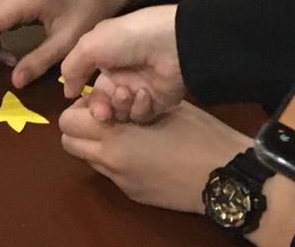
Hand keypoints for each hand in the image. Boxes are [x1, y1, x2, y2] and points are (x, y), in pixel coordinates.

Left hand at [59, 99, 250, 213]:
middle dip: (80, 126)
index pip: (67, 122)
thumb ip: (126, 104)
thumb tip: (109, 99)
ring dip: (95, 143)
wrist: (226, 177)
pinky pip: (110, 173)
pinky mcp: (134, 195)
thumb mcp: (158, 107)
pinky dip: (114, 159)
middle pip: (69, 143)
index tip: (100, 100)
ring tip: (123, 130)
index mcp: (115, 138)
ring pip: (88, 159)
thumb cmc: (196, 133)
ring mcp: (122, 183)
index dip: (79, 107)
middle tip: (105, 114)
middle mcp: (111, 163)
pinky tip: (141, 150)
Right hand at [60, 4, 184, 121]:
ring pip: (120, 111)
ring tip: (126, 94)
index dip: (85, 96)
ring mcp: (138, 89)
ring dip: (120, 106)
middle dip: (101, 109)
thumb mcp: (90, 45)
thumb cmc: (125, 38)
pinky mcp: (157, 102)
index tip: (80, 103)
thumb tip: (67, 92)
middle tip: (103, 114)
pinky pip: (141, 115)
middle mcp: (120, 75)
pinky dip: (140, 107)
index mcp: (104, 58)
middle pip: (103, 103)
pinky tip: (143, 94)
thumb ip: (72, 68)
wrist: (170, 44)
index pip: (89, 85)